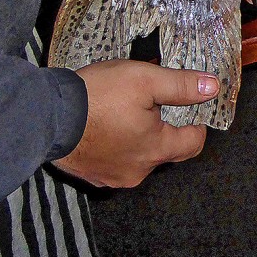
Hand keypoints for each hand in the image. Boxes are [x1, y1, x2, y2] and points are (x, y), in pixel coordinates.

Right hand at [52, 60, 218, 187]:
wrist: (43, 116)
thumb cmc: (97, 97)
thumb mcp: (145, 79)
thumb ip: (181, 85)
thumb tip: (212, 87)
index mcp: (156, 150)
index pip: (194, 143)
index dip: (196, 123)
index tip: (189, 106)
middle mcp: (137, 171)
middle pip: (166, 150)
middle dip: (164, 128)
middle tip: (152, 103)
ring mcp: (111, 176)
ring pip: (139, 156)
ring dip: (137, 136)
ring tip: (124, 110)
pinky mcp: (90, 174)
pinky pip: (114, 160)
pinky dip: (115, 144)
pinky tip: (104, 124)